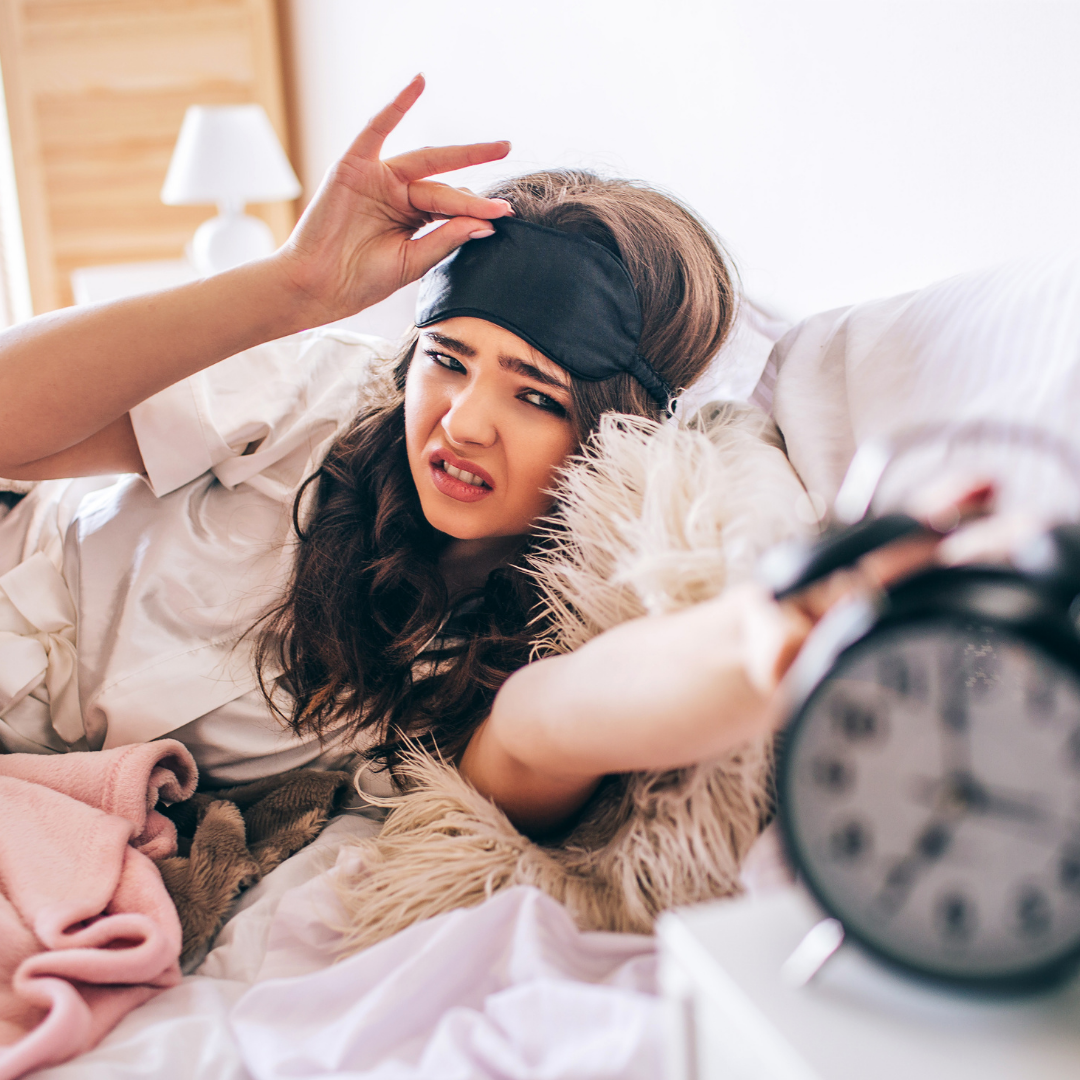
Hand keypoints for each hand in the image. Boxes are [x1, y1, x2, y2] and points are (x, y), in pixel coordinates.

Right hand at [275, 74, 513, 324]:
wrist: (318, 286)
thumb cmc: (360, 279)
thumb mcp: (412, 261)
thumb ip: (445, 239)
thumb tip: (485, 224)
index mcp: (411, 216)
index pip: (451, 207)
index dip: (477, 211)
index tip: (504, 215)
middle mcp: (397, 192)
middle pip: (444, 182)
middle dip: (477, 180)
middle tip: (508, 173)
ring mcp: (377, 177)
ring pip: (425, 162)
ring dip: (462, 152)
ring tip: (496, 148)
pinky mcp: (354, 166)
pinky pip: (377, 128)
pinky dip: (397, 105)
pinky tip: (419, 83)